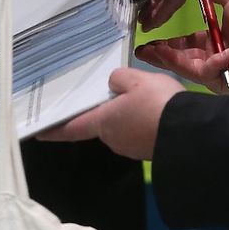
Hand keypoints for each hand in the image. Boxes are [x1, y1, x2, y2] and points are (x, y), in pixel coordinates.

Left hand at [45, 68, 182, 159]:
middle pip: (102, 123)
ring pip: (123, 127)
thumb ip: (118, 79)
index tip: (38, 134)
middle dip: (106, 111)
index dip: (53, 130)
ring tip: (144, 98)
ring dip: (127, 115)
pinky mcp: (149, 150)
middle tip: (115, 94)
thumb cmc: (156, 104)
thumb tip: (114, 84)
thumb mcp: (136, 80)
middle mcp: (113, 139)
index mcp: (103, 122)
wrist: (190, 133)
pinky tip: (156, 110)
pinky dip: (143, 122)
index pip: (71, 128)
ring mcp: (132, 148)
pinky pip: (140, 132)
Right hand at [136, 0, 228, 90]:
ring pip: (188, 68)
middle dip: (160, 55)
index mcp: (214, 41)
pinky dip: (214, 63)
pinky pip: (208, 75)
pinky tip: (227, 53)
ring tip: (154, 50)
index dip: (167, 43)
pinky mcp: (225, 84)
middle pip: (181, 60)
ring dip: (171, 59)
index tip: (149, 38)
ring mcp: (218, 73)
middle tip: (141, 50)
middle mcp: (214, 58)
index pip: (186, 45)